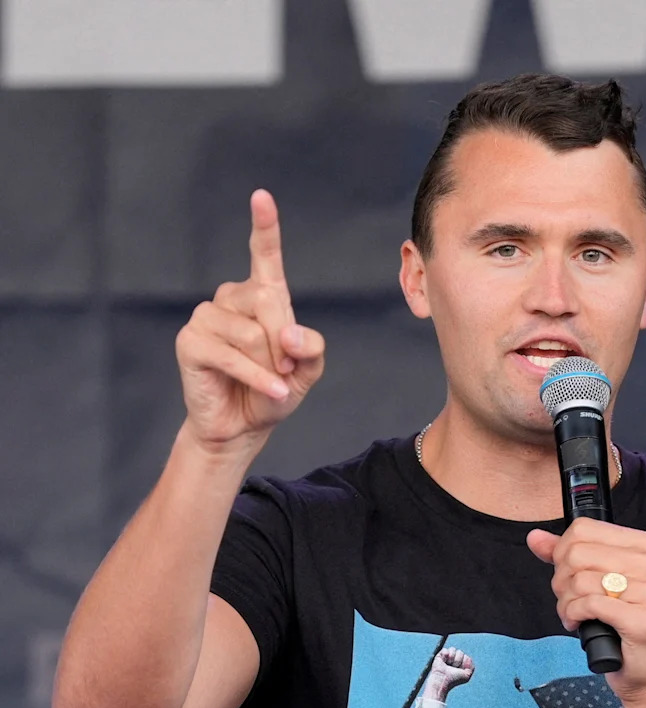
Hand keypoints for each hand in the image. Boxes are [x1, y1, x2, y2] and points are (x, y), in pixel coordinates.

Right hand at [174, 189, 325, 452]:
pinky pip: (231, 355)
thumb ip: (311, 348)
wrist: (242, 427)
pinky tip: (272, 391)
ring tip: (270, 381)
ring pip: (251, 333)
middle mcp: (231, 298)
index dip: (264, 226)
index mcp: (261, 296)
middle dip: (285, 343)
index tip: (261, 197)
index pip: (264, 255)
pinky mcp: (190, 341)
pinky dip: (258, 377)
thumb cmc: (273, 392)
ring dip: (269, 365)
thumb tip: (289, 335)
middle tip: (286, 371)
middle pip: (268, 302)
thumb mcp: (306, 371)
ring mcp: (207, 317)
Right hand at [423, 647, 474, 701]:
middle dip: (458, 661)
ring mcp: (447, 657)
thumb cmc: (454, 679)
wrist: (443, 680)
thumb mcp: (467, 675)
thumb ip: (471, 667)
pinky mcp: (440, 655)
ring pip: (453, 649)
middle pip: (460, 652)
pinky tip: (443, 661)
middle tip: (453, 667)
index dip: (464, 663)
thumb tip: (467, 657)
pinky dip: (445, 655)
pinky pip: (445, 649)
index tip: (460, 670)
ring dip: (451, 658)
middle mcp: (454, 660)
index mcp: (461, 664)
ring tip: (447, 664)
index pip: (466, 657)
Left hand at [527, 518, 645, 705]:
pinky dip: (574, 615)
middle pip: (577, 554)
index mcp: (641, 546)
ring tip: (573, 615)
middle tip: (568, 600)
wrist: (644, 669)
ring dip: (566, 603)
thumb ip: (564, 556)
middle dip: (561, 581)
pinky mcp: (643, 619)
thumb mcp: (593, 582)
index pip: (583, 530)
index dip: (561, 553)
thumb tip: (535, 537)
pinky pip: (590, 604)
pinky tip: (578, 624)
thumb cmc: (619, 624)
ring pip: (580, 580)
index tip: (566, 575)